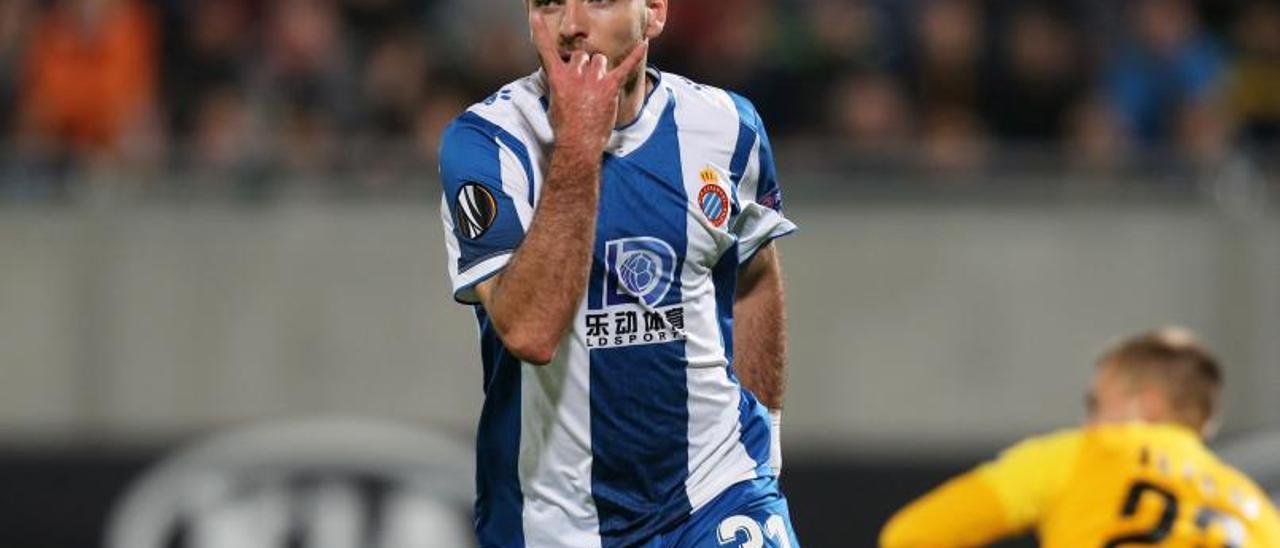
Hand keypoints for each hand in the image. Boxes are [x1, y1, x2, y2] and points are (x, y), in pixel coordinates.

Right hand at [530, 13, 646, 152]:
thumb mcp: (553, 103)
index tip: (535, 16)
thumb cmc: (564, 127)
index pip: (546, 50)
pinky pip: (625, 66)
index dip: (540, 32)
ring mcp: (593, 79)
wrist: (578, 142)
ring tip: (599, 88)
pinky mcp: (609, 87)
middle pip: (582, 55)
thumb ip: (559, 85)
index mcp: (557, 77)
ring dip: (601, 70)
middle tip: (586, 86)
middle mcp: (574, 74)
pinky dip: (635, 55)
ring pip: (600, 60)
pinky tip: (643, 43)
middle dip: (585, 66)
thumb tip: (564, 79)